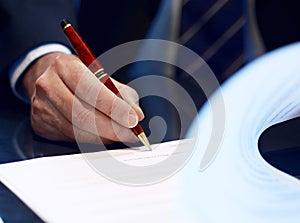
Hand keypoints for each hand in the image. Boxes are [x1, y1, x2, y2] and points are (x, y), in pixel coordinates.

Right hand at [22, 52, 143, 143]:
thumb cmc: (82, 79)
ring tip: (119, 136)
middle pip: (82, 114)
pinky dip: (91, 140)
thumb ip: (123, 95)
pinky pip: (69, 137)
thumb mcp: (105, 78)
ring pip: (76, 130)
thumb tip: (137, 115)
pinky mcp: (40, 123)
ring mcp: (41, 106)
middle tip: (130, 135)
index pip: (92, 91)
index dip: (114, 108)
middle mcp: (48, 84)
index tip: (133, 120)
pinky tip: (103, 137)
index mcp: (65, 66)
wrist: (52, 79)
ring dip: (103, 137)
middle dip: (111, 128)